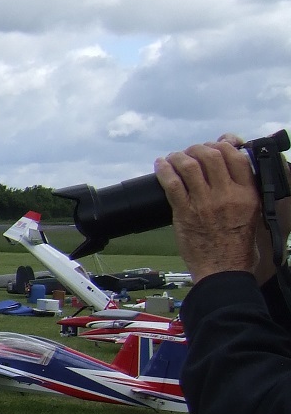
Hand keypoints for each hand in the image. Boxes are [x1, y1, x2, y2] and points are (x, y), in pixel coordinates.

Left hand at [155, 139, 261, 282]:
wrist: (223, 270)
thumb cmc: (238, 246)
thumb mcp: (253, 213)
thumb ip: (244, 191)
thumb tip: (234, 169)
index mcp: (247, 194)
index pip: (236, 157)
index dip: (224, 144)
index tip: (216, 144)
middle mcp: (227, 195)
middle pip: (211, 155)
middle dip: (198, 148)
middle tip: (191, 151)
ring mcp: (204, 203)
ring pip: (189, 165)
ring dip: (179, 156)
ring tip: (174, 157)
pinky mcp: (184, 212)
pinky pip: (171, 183)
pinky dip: (164, 169)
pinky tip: (160, 165)